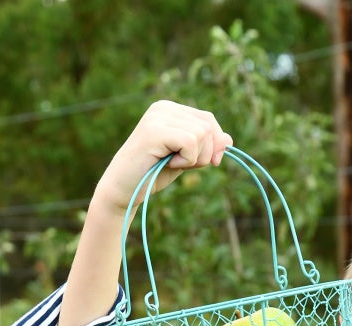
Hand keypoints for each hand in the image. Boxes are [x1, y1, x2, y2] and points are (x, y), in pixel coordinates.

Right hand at [95, 100, 232, 212]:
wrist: (122, 191)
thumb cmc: (150, 175)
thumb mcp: (185, 159)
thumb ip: (205, 147)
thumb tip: (229, 140)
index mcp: (169, 109)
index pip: (208, 119)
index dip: (214, 143)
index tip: (208, 163)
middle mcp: (163, 107)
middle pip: (208, 126)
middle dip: (205, 152)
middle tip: (183, 165)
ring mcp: (158, 117)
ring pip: (202, 134)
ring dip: (194, 158)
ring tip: (171, 163)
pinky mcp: (155, 131)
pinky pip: (190, 142)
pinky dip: (186, 160)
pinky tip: (168, 163)